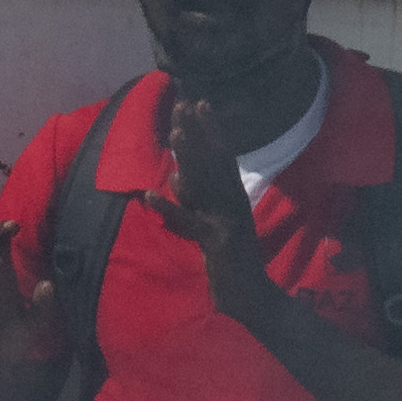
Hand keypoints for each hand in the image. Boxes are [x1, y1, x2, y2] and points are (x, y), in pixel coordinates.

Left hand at [160, 92, 283, 320]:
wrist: (252, 298)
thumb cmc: (231, 261)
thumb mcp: (213, 223)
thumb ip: (198, 199)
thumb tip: (179, 173)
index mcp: (233, 197)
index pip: (221, 156)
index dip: (210, 128)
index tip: (197, 102)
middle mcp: (232, 203)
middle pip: (213, 162)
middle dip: (197, 132)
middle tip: (183, 103)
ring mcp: (226, 221)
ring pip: (204, 184)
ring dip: (189, 158)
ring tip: (174, 134)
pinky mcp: (216, 242)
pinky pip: (190, 222)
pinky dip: (169, 210)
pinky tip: (149, 196)